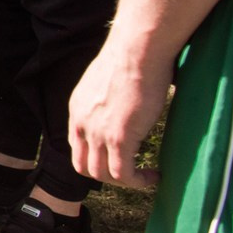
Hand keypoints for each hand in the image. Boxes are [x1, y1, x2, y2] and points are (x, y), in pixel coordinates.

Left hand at [68, 32, 172, 190]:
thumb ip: (111, 97)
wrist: (137, 50)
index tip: (120, 158)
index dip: (97, 157)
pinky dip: (138, 181)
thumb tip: (129, 100)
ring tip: (145, 177)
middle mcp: (82, 123)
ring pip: (102, 174)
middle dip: (107, 175)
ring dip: (125, 181)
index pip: (78, 146)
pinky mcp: (119, 138)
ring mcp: (98, 133)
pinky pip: (123, 174)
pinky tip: (155, 176)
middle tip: (132, 173)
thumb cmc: (132, 58)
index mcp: (77, 109)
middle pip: (84, 166)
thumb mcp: (109, 80)